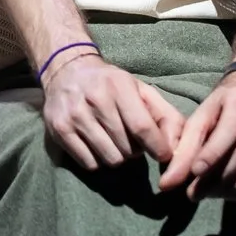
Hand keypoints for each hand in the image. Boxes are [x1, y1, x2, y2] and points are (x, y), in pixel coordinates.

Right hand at [40, 52, 180, 171]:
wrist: (66, 71)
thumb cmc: (111, 84)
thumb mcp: (141, 90)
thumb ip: (166, 116)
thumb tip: (176, 149)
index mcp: (119, 86)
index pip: (141, 126)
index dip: (156, 147)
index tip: (163, 156)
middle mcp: (94, 99)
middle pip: (127, 149)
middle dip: (136, 151)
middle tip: (130, 140)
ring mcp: (74, 116)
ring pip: (110, 159)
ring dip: (118, 157)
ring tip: (114, 142)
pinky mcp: (59, 131)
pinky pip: (89, 164)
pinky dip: (97, 160)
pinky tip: (96, 145)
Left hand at [158, 68, 235, 200]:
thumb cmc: (223, 107)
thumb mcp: (201, 117)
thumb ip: (184, 149)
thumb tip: (167, 184)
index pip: (229, 131)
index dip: (211, 155)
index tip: (194, 174)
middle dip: (216, 179)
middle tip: (195, 193)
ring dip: (233, 189)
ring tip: (212, 194)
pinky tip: (235, 195)